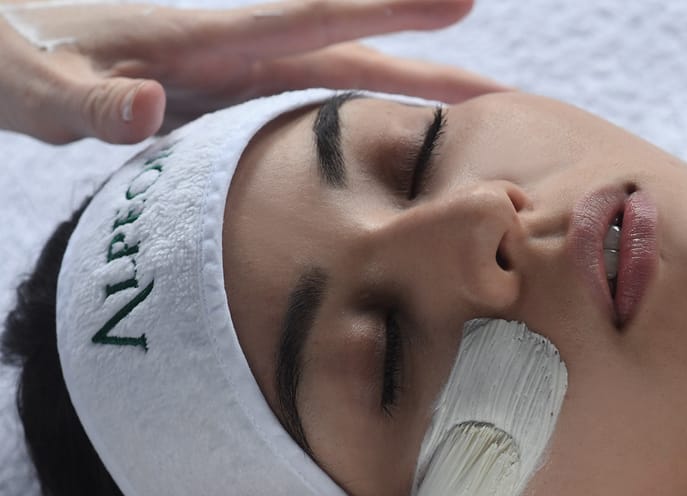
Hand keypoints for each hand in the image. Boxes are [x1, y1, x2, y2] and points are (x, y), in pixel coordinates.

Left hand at [0, 0, 506, 143]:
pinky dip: (356, 129)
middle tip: (507, 100)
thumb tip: (153, 103)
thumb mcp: (33, 90)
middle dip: (432, 74)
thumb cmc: (8, 67)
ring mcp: (231, 80)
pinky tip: (382, 160)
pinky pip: (308, 116)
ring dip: (406, 103)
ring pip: (338, 87)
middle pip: (353, 57)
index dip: (388, 7)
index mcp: (203, 41)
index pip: (312, 19)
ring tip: (469, 132)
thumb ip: (87, 103)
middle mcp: (232, 54)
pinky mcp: (222, 106)